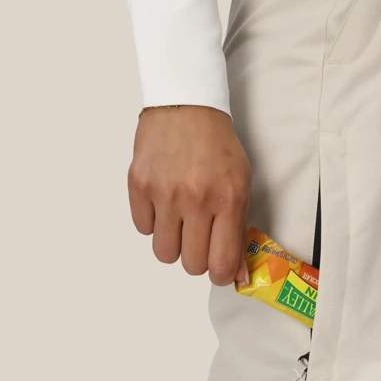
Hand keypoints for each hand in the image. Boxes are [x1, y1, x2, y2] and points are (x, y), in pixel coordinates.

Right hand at [128, 106, 251, 285]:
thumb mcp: (240, 185)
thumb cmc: (217, 147)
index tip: (218, 270)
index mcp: (227, 201)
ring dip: (173, 244)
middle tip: (199, 239)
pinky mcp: (139, 184)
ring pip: (164, 253)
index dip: (220, 275)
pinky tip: (163, 202)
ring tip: (180, 221)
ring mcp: (164, 193)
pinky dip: (153, 222)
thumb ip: (239, 231)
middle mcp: (196, 200)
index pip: (221, 263)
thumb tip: (237, 276)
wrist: (186, 105)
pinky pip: (143, 228)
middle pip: (191, 264)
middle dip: (196, 258)